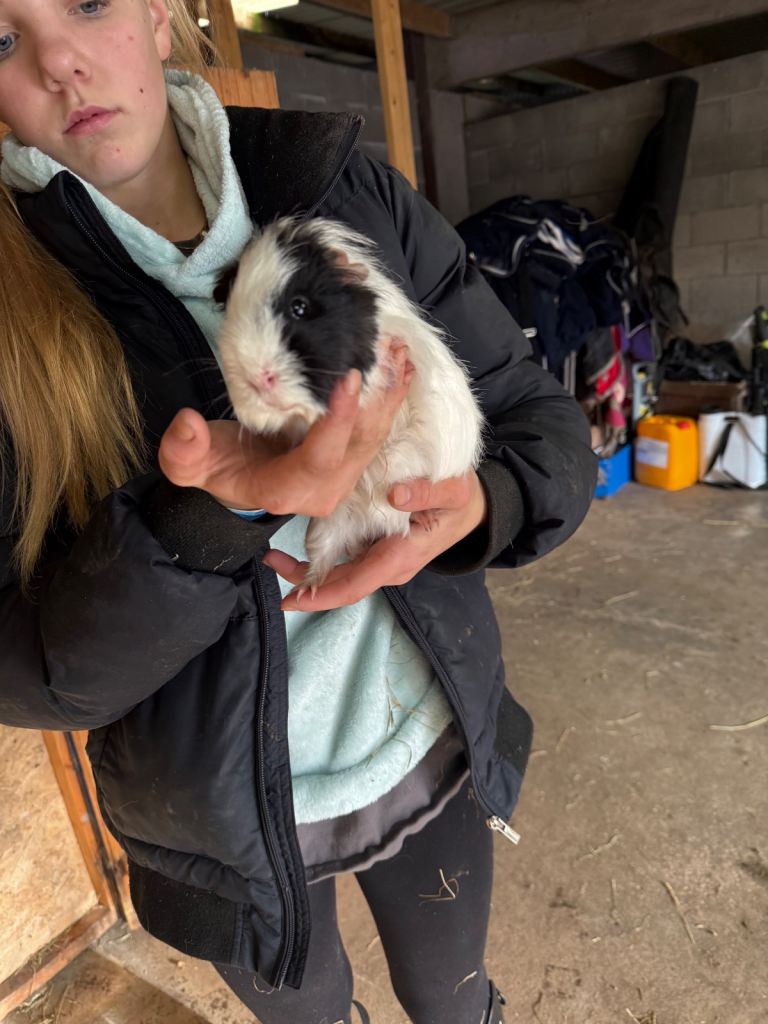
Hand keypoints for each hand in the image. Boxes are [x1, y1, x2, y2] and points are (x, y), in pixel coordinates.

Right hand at [158, 342, 413, 514]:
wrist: (237, 481)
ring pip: (376, 436)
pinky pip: (377, 429)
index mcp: (286, 490)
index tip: (350, 377)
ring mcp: (343, 476)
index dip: (338, 421)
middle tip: (388, 348)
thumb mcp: (188, 465)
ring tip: (398, 347)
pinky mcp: (351, 460)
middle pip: (361, 445)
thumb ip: (183, 451)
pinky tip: (400, 364)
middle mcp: (324, 488)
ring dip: (391, 394)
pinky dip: (390, 398)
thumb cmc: (216, 468)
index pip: (320, 458)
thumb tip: (188, 422)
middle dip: (380, 399)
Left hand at [264, 472, 487, 610]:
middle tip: (268, 562)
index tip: (291, 600)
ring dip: (307, 570)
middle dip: (303, 582)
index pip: (356, 584)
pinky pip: (346, 560)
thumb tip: (396, 495)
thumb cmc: (462, 499)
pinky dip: (321, 556)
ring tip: (273, 555)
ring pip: (340, 574)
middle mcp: (388, 566)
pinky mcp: (379, 550)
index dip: (321, 595)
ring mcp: (383, 561)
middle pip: (341, 585)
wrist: (474, 509)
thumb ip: (427, 492)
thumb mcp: (453, 490)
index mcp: (401, 557)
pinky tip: (299, 544)